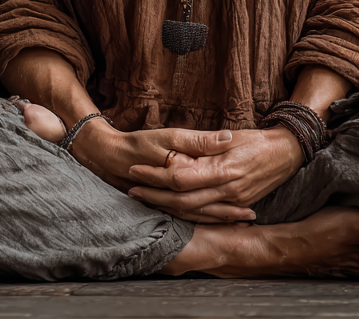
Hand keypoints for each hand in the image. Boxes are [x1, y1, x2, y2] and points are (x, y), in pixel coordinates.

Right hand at [12, 98, 251, 221]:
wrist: (106, 157)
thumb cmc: (139, 143)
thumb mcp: (170, 136)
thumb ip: (198, 141)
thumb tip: (228, 139)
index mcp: (182, 180)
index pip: (211, 196)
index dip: (231, 201)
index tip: (252, 204)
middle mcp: (178, 199)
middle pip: (207, 211)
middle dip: (229, 216)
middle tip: (252, 219)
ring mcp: (170, 205)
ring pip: (199, 217)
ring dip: (219, 219)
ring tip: (242, 221)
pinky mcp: (163, 205)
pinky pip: (186, 216)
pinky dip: (202, 219)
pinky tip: (216, 218)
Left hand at [126, 126, 304, 223]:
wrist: (287, 153)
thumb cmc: (257, 140)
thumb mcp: (232, 136)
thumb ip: (206, 146)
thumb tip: (182, 153)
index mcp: (223, 170)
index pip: (180, 178)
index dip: (155, 176)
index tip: (135, 169)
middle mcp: (227, 190)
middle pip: (182, 200)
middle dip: (154, 197)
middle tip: (132, 190)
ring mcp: (233, 202)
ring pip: (192, 212)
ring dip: (167, 208)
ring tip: (146, 200)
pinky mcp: (237, 206)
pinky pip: (207, 216)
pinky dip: (188, 216)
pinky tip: (173, 213)